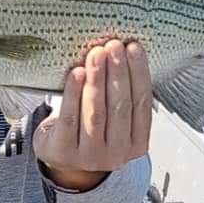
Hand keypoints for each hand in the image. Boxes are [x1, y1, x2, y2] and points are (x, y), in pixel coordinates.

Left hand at [33, 40, 152, 190]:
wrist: (60, 157)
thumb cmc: (90, 129)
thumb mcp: (114, 119)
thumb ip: (122, 94)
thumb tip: (125, 52)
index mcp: (137, 144)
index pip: (142, 105)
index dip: (139, 74)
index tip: (134, 48)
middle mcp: (117, 154)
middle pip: (121, 107)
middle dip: (118, 72)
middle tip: (114, 46)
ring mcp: (90, 156)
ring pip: (96, 112)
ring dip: (98, 79)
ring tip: (96, 54)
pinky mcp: (64, 151)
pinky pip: (70, 117)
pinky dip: (73, 92)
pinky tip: (76, 73)